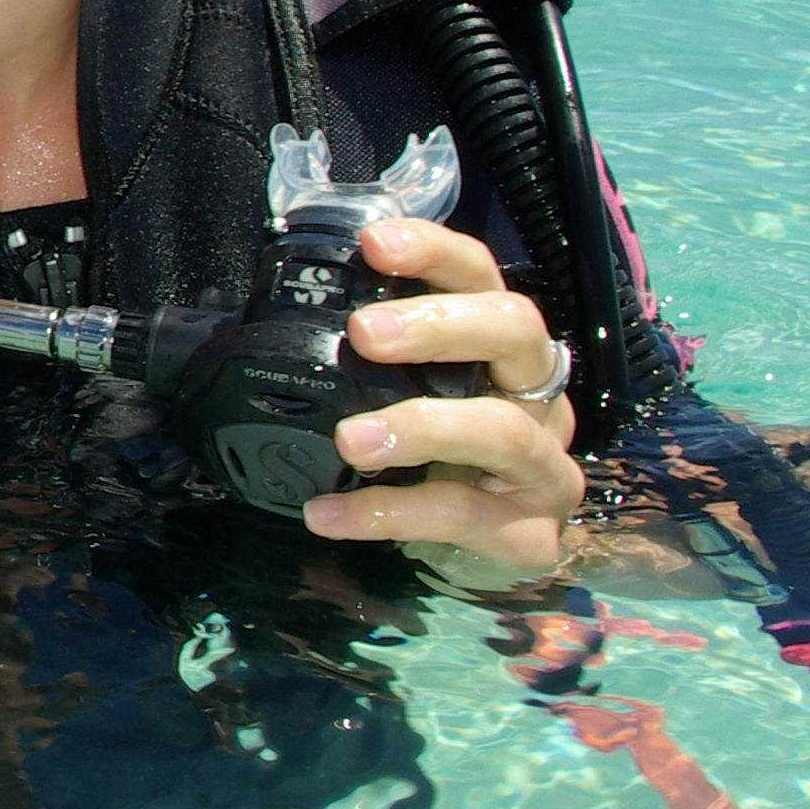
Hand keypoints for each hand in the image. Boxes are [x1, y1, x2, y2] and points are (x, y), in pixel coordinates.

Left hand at [300, 219, 586, 581]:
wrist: (481, 564)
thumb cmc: (438, 466)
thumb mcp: (409, 403)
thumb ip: (370, 367)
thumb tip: (265, 323)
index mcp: (502, 350)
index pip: (482, 277)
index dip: (434, 254)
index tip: (374, 244)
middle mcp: (537, 396)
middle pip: (516, 331)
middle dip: (439, 325)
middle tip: (364, 334)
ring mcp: (544, 468)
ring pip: (502, 431)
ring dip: (421, 427)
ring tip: (349, 440)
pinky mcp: (530, 535)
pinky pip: (461, 515)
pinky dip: (390, 513)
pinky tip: (328, 513)